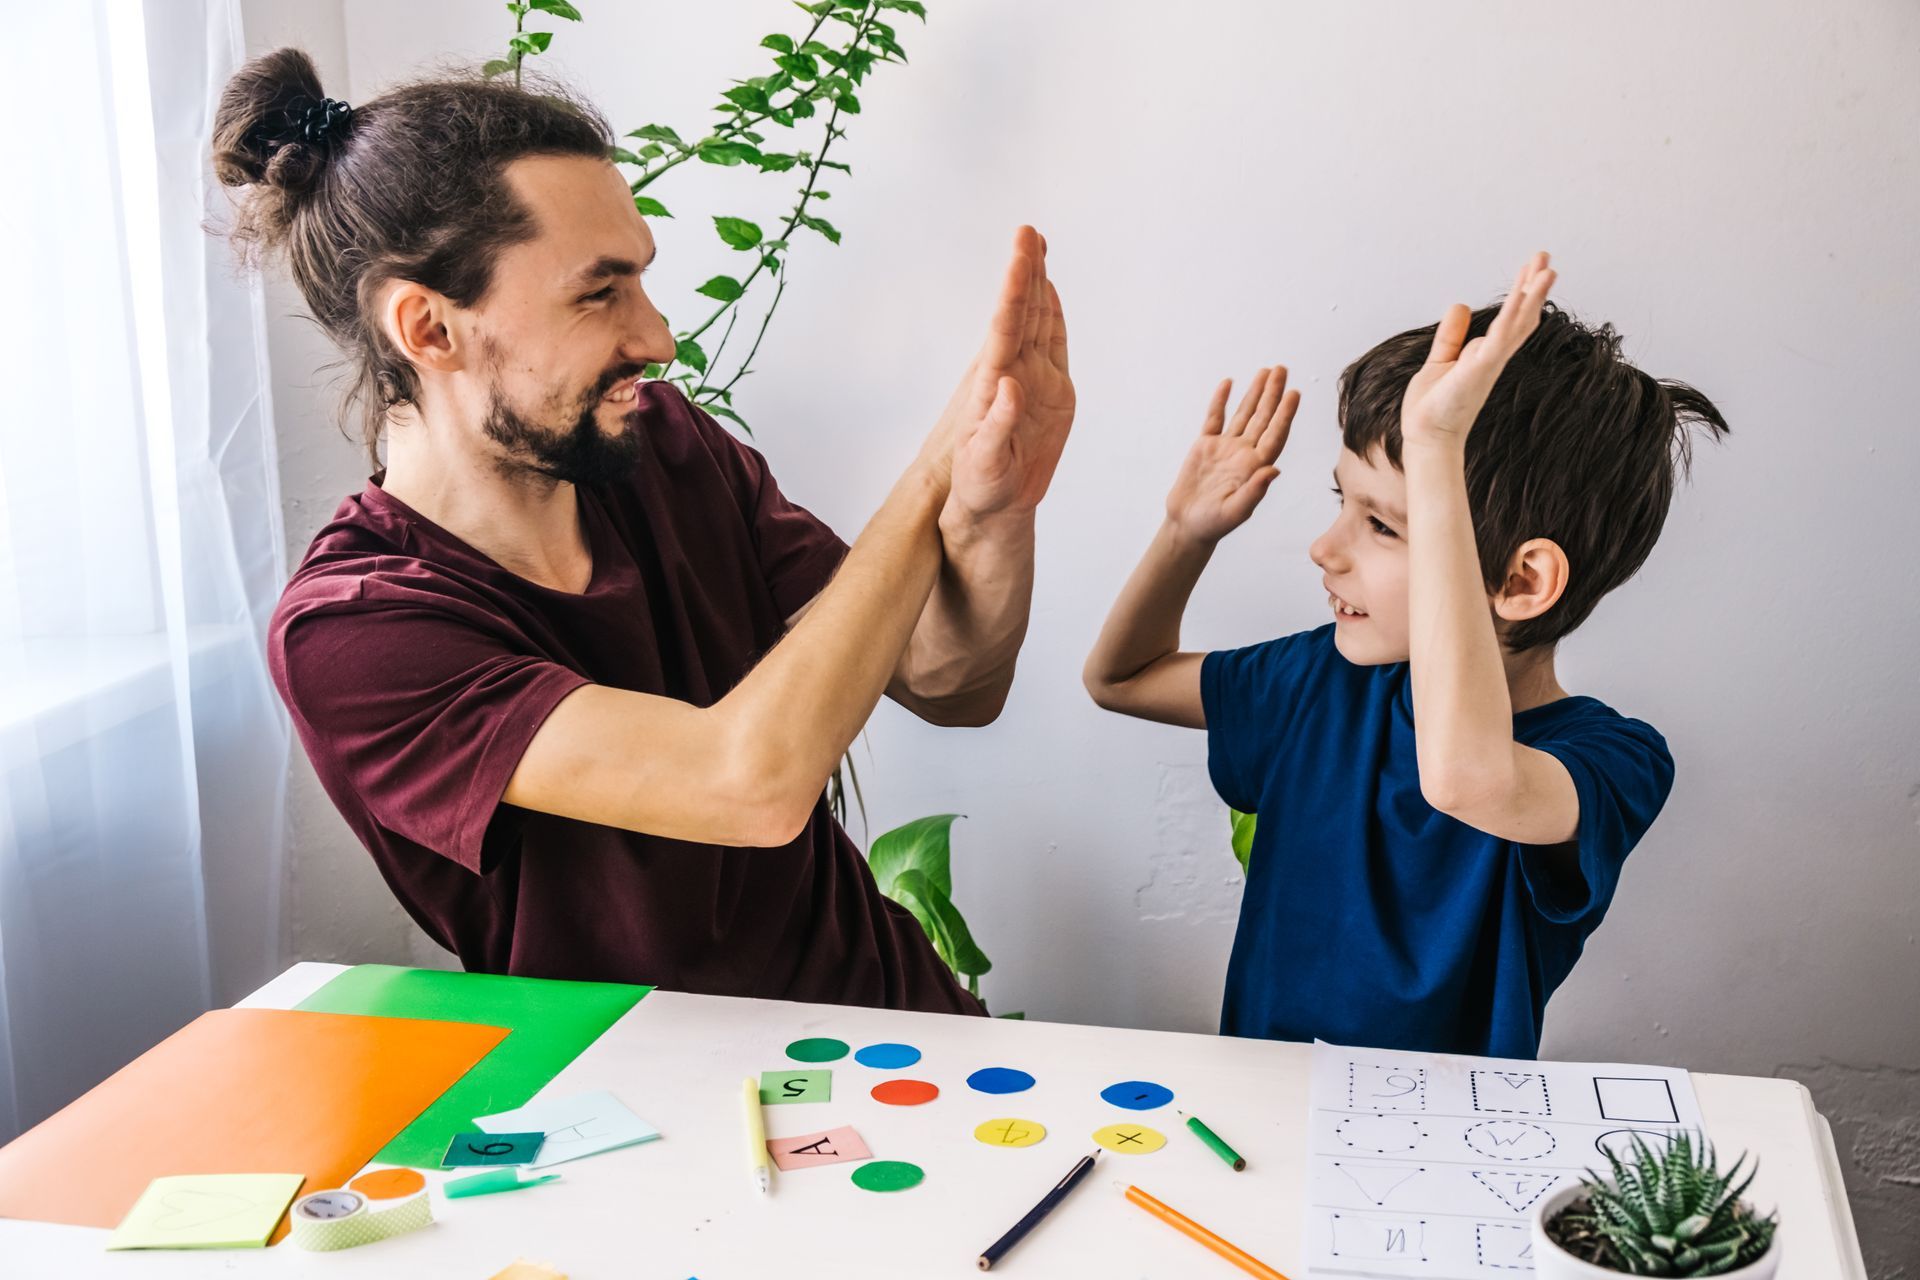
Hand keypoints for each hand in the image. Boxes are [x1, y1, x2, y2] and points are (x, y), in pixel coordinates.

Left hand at [933, 226, 1075, 527]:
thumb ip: (998, 425)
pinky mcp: (1051, 392)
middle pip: (1020, 313)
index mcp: (994, 386)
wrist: (994, 505)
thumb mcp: (985, 463)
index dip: (1014, 288)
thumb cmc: (981, 486)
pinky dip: (1051, 315)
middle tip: (1027, 231)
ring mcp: (1032, 379)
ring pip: (1035, 321)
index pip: (1005, 327)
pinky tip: (1047, 290)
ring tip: (1035, 245)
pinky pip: (1052, 345)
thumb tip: (1009, 386)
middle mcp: (1012, 373)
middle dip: (1025, 271)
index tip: (1019, 254)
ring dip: (1035, 283)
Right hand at [1164, 365, 1298, 544]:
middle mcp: (1243, 454)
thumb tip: (1273, 470)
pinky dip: (1220, 401)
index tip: (1293, 394)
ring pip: (1243, 414)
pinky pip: (1215, 418)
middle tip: (1282, 370)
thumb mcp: (1235, 512)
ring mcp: (1225, 448)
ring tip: (1266, 372)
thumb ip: (1254, 492)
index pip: (1274, 435)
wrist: (1187, 525)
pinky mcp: (1205, 446)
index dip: (1284, 414)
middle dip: (1273, 393)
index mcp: (1254, 467)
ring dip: (1255, 393)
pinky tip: (1228, 383)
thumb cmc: (1213, 524)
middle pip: (1262, 418)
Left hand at [1401, 252, 1556, 450]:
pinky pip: (1498, 340)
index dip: (1522, 292)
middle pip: (1521, 316)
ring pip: (1516, 324)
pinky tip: (1519, 298)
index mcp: (1485, 354)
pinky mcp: (1477, 371)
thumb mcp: (1440, 360)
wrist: (1426, 436)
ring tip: (1546, 270)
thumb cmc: (1433, 407)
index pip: (1510, 318)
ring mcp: (1488, 363)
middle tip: (1545, 258)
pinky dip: (1509, 319)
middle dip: (1534, 287)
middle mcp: (1493, 357)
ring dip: (1531, 297)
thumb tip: (1459, 306)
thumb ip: (1451, 336)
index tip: (1532, 268)